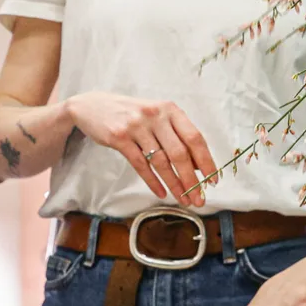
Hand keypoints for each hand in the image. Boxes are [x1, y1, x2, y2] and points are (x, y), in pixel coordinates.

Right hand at [64, 92, 216, 205]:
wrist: (92, 106)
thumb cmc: (130, 113)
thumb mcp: (156, 117)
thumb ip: (175, 136)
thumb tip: (197, 165)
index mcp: (170, 109)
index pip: (195, 137)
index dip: (206, 160)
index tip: (213, 179)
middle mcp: (155, 116)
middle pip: (180, 153)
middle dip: (192, 180)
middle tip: (199, 198)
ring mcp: (137, 126)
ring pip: (161, 162)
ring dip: (175, 184)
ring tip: (183, 200)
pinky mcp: (120, 137)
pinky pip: (141, 164)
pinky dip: (153, 181)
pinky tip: (161, 192)